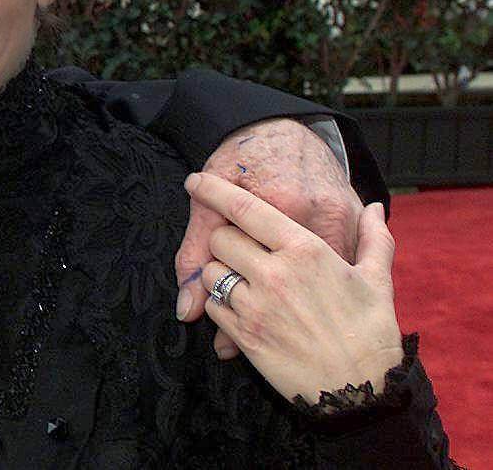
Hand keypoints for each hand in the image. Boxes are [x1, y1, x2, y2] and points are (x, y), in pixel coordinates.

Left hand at [187, 172, 403, 403]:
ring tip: (243, 279)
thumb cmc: (371, 331)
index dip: (214, 190)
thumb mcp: (377, 280)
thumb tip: (375, 207)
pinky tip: (242, 306)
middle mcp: (275, 274)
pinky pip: (212, 306)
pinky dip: (219, 302)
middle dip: (224, 238)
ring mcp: (256, 306)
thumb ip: (372, 238)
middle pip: (220, 237)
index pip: (244, 209)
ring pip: (211, 271)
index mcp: (305, 250)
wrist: (361, 393)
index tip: (195, 180)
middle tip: (239, 246)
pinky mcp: (244, 335)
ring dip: (219, 271)